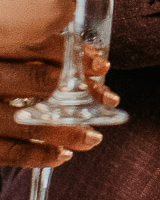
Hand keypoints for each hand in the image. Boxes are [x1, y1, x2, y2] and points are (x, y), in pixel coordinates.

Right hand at [0, 42, 103, 167]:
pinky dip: (37, 155)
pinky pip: (7, 151)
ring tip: (93, 137)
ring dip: (67, 130)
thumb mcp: (0, 50)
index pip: (32, 44)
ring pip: (26, 120)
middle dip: (80, 93)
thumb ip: (19, 48)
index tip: (100, 64)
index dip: (71, 54)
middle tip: (109, 100)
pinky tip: (60, 156)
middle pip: (36, 81)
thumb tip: (75, 52)